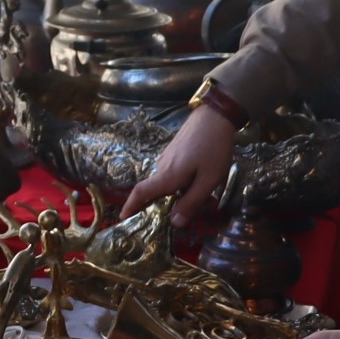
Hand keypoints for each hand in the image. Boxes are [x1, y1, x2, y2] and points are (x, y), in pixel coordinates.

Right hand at [124, 104, 236, 221]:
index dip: (131, 206)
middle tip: (197, 209)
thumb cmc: (213, 148)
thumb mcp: (209, 180)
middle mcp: (162, 166)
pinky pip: (174, 172)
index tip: (123, 218)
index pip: (142, 193)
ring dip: (183, 192)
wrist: (216, 115)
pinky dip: (185, 181)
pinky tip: (204, 179)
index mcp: (168, 176)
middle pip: (159, 192)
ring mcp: (167, 157)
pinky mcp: (174, 151)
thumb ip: (192, 202)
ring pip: (169, 182)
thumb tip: (174, 223)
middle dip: (172, 205)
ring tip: (209, 196)